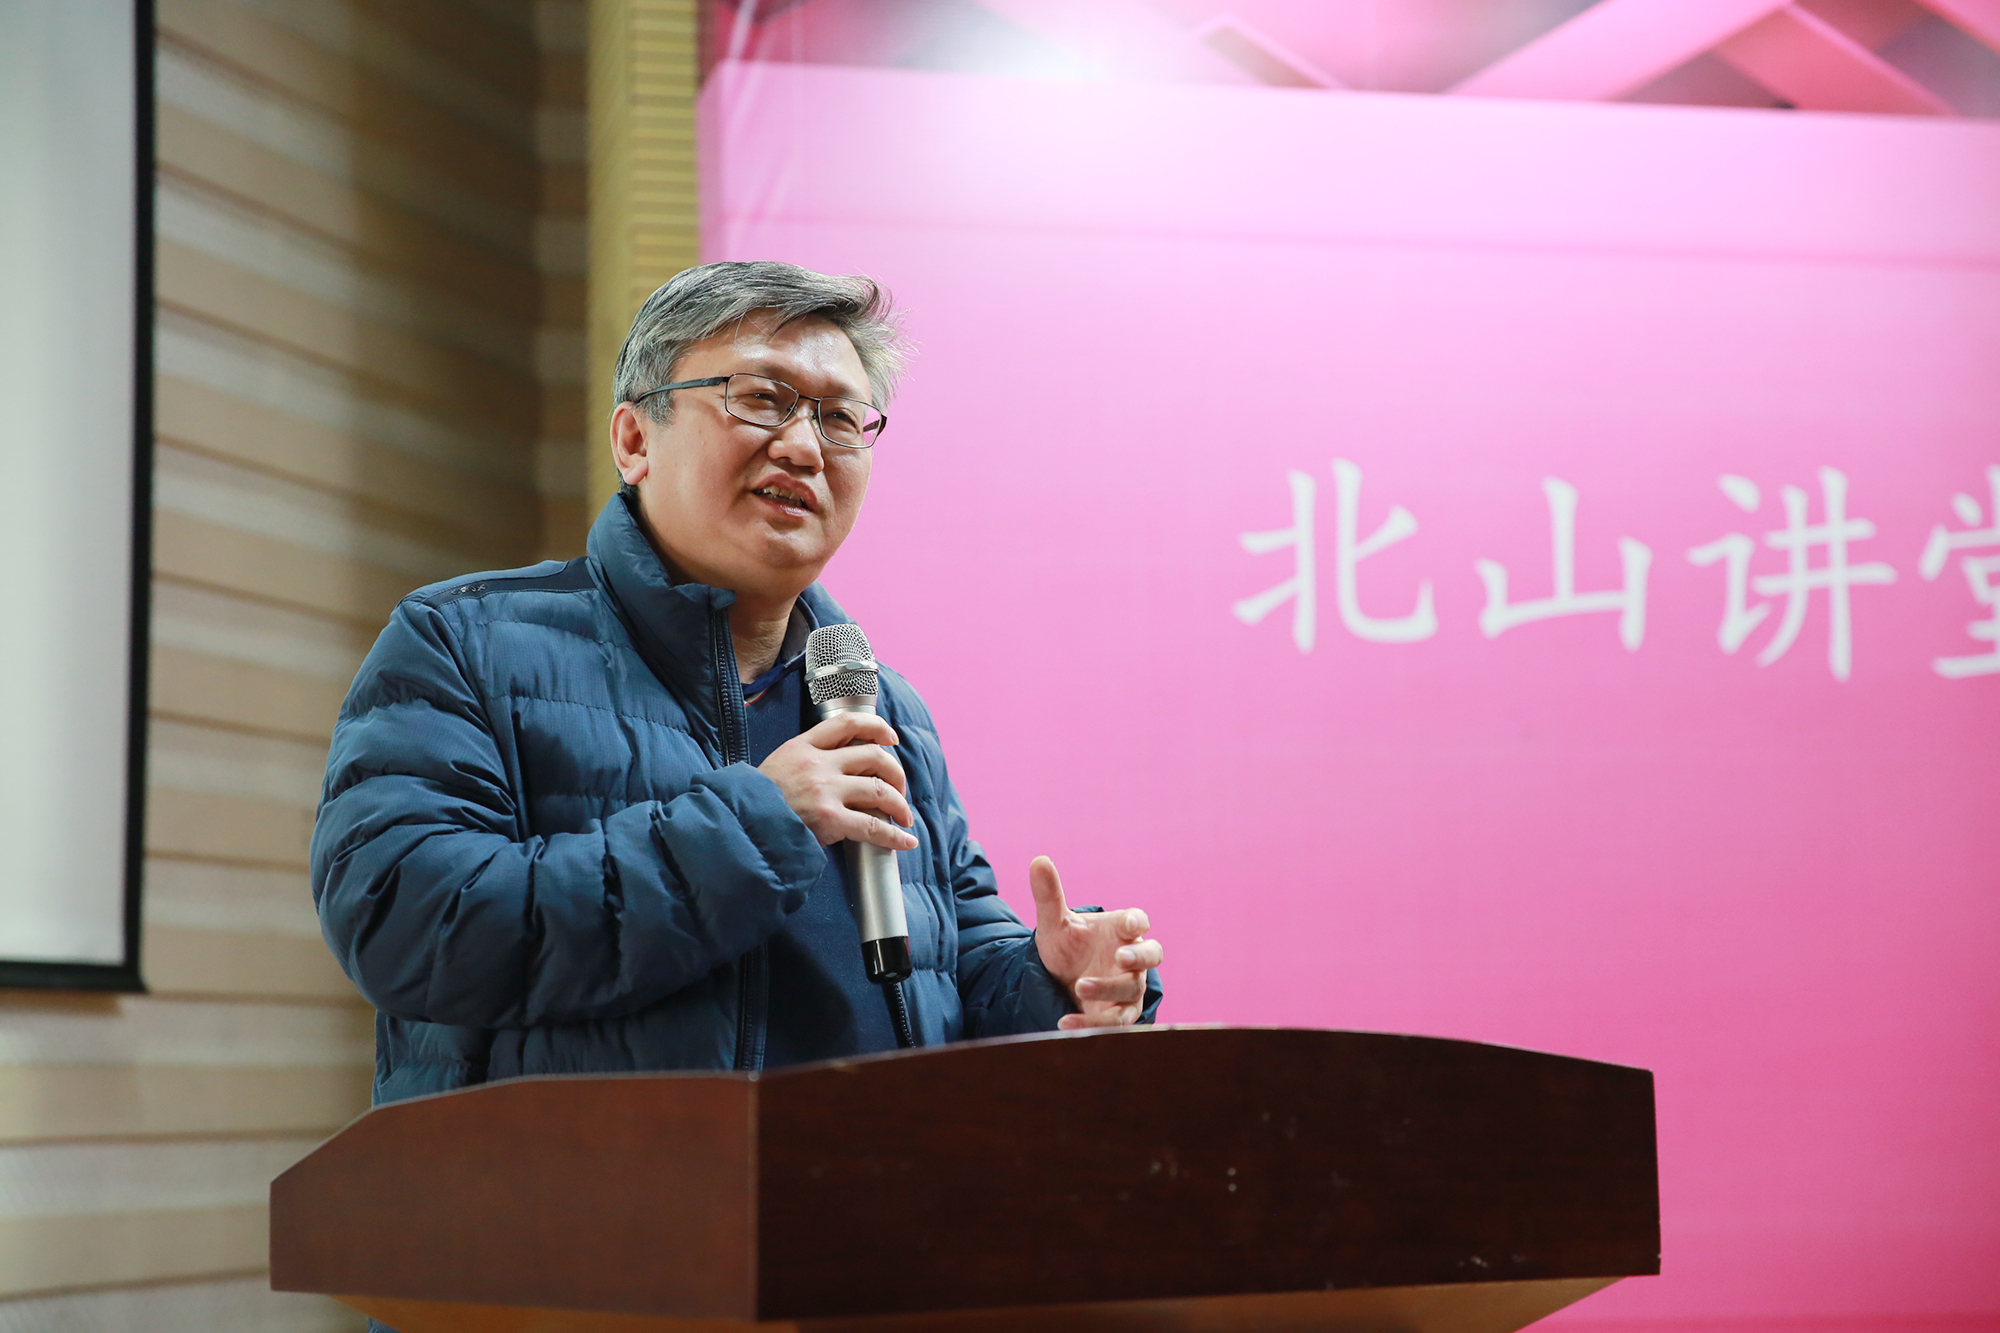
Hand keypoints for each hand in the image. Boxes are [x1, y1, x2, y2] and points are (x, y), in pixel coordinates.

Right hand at [757, 712, 919, 850]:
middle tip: (899, 787)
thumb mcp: (779, 764)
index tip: (891, 738)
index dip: (877, 727)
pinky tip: (905, 841)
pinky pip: (874, 827)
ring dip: (900, 804)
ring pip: (880, 789)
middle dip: (895, 772)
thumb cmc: (757, 801)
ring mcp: (825, 791)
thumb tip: (847, 765)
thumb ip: (809, 758)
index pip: (848, 722)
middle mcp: (818, 764)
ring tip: (904, 816)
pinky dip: (895, 836)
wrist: (739, 826)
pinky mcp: (830, 820)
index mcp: (803, 745)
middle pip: (874, 756)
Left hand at [1028, 856, 1160, 1029]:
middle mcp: (1131, 959)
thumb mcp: (1054, 924)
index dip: (1137, 922)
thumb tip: (1038, 859)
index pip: (1139, 921)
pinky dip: (1091, 1023)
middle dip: (1139, 956)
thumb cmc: (1067, 947)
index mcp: (1121, 930)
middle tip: (1121, 957)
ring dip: (1108, 989)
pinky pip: (1115, 1022)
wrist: (1059, 983)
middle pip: (1151, 954)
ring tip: (1080, 987)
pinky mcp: (1119, 1015)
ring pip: (1131, 990)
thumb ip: (1049, 895)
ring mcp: (1129, 988)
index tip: (1131, 923)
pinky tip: (1065, 1023)